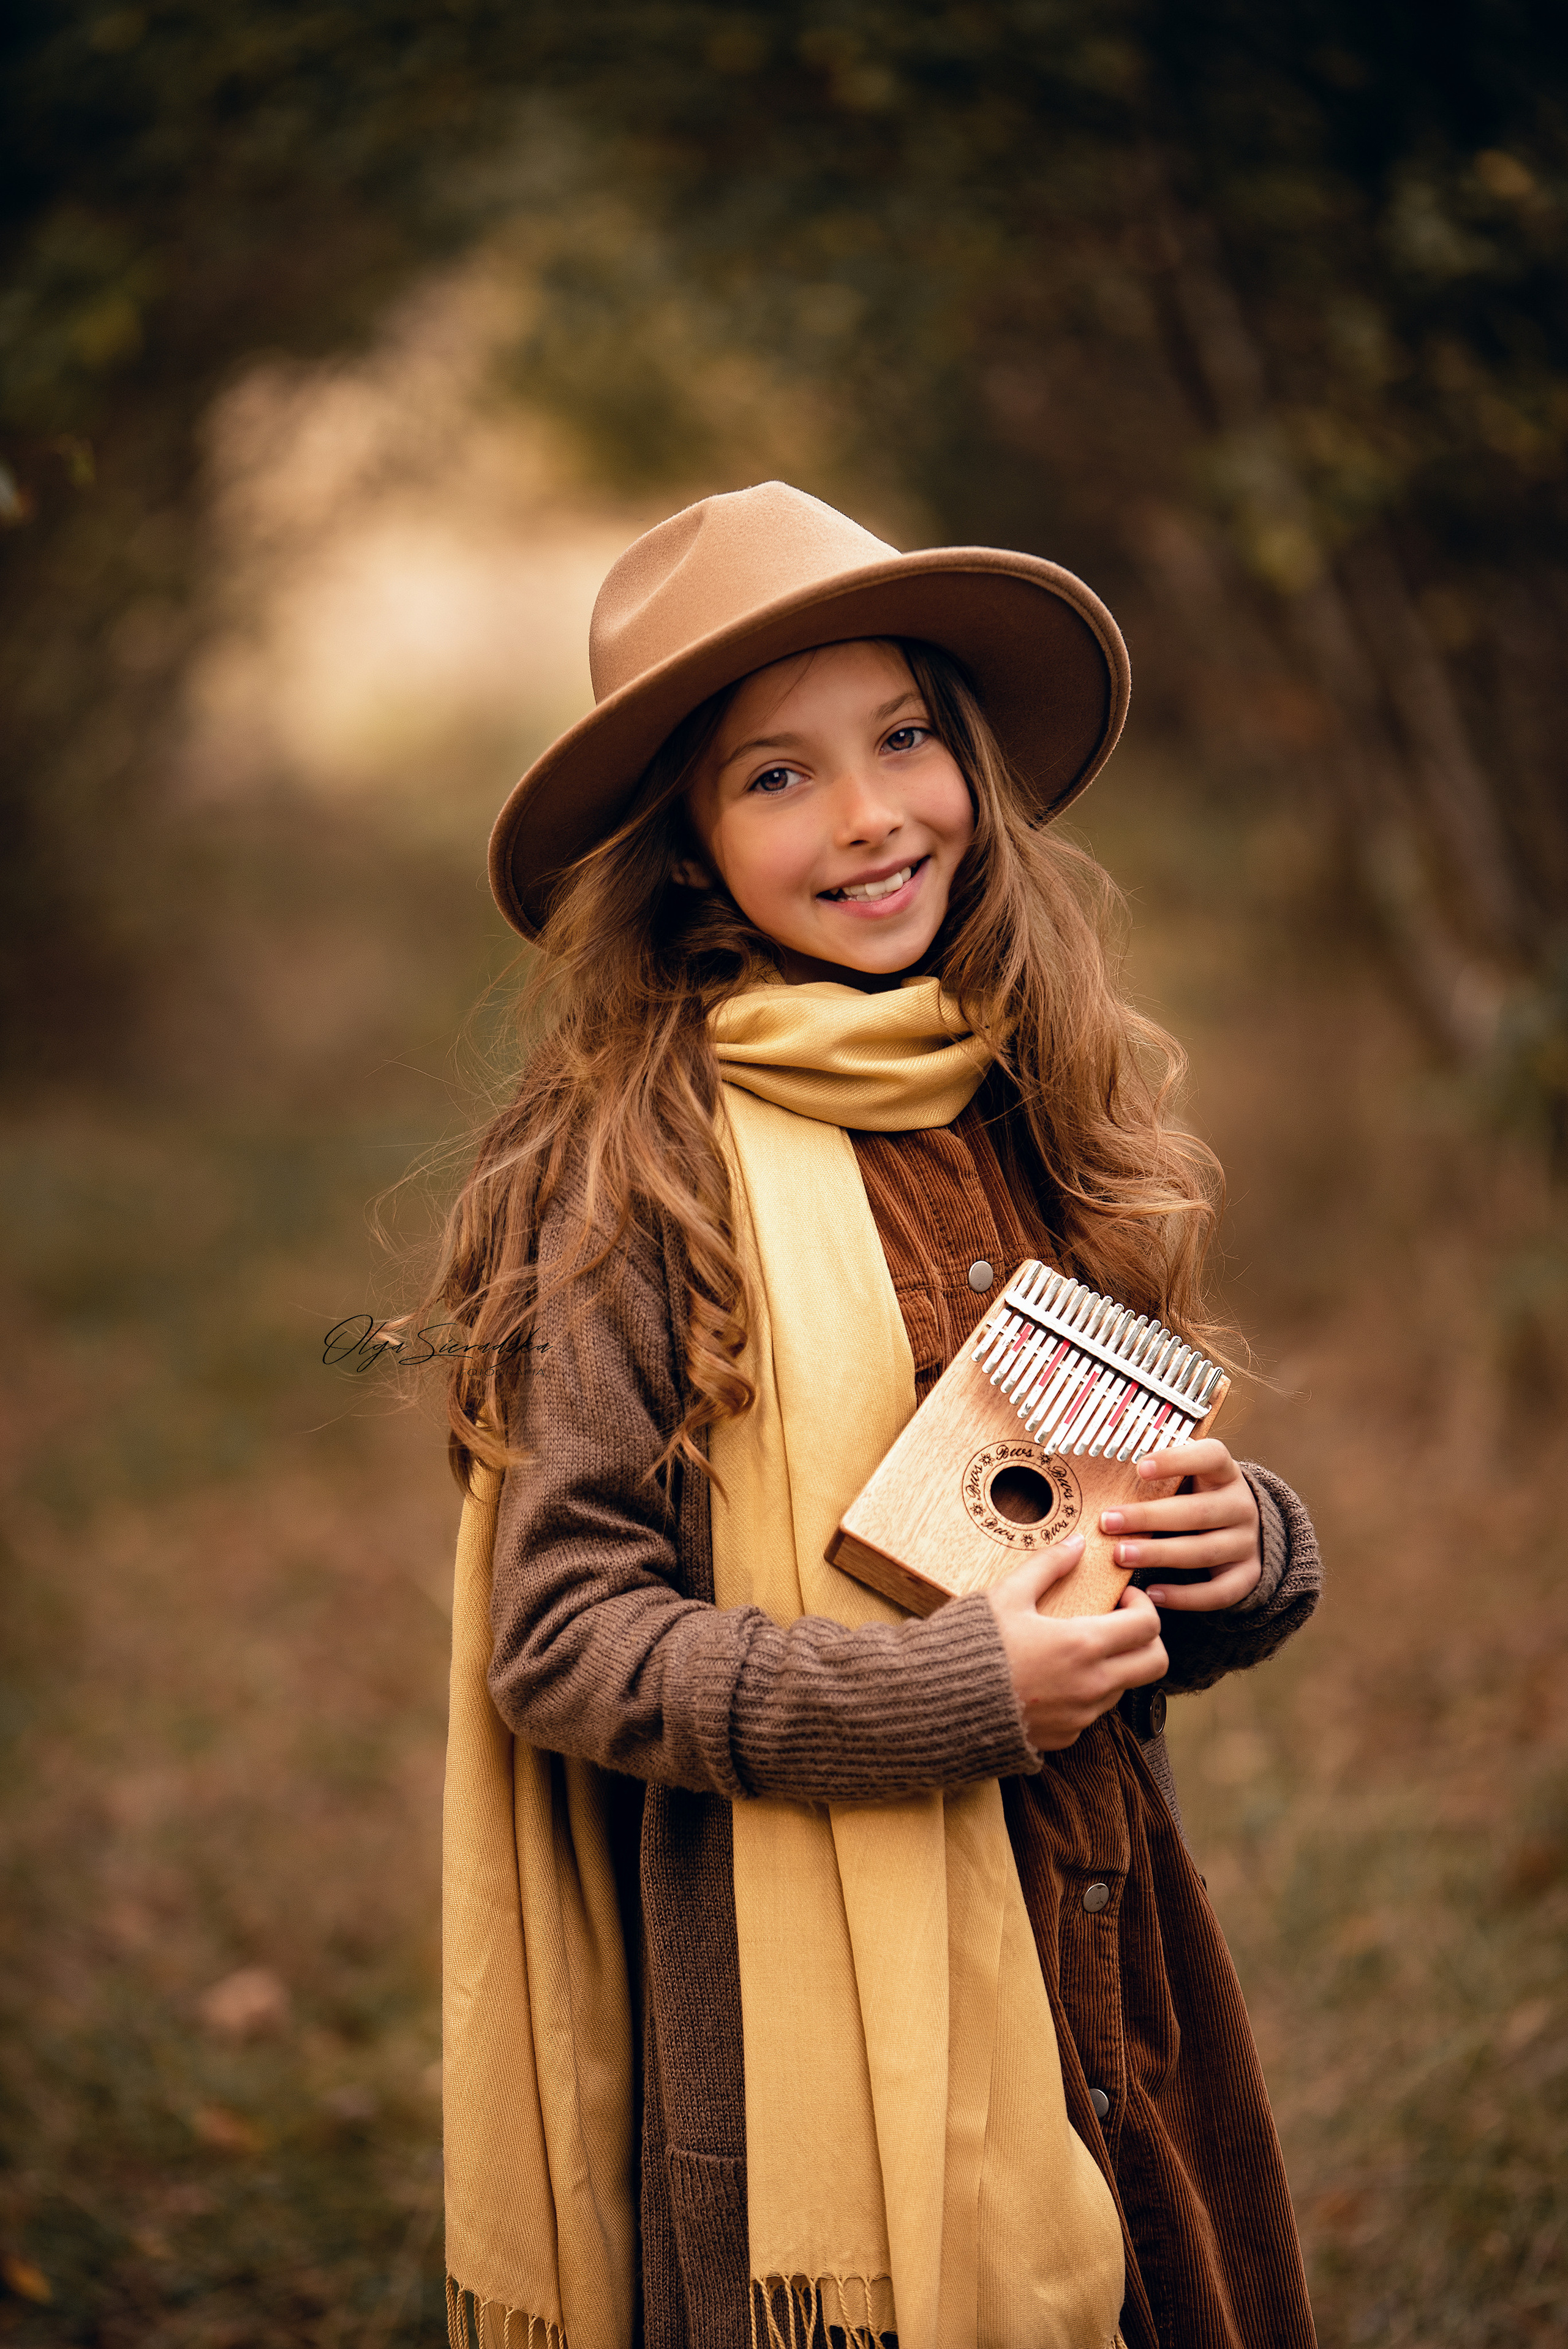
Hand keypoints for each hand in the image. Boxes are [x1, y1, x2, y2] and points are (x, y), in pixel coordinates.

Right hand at [987, 1536, 1167, 1751]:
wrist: (938, 1705)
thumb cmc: (971, 1646)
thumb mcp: (1006, 1595)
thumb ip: (1047, 1566)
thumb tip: (1076, 1544)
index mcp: (1082, 1645)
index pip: (1149, 1626)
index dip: (1142, 1605)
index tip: (1120, 1598)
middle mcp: (1091, 1685)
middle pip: (1155, 1664)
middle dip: (1146, 1639)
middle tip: (1118, 1623)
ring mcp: (1080, 1716)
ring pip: (1124, 1687)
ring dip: (1115, 1665)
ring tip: (1076, 1648)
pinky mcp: (1065, 1737)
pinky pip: (1092, 1711)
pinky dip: (1085, 1691)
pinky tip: (1053, 1676)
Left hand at [1099, 1438, 1260, 1611]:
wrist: (1240, 1529)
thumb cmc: (1194, 1498)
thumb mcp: (1186, 1479)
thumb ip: (1157, 1478)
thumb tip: (1100, 1477)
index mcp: (1224, 1473)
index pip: (1211, 1457)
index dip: (1177, 1461)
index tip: (1139, 1469)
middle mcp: (1241, 1506)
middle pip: (1198, 1512)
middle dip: (1149, 1517)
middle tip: (1107, 1521)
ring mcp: (1247, 1542)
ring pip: (1205, 1551)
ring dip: (1159, 1554)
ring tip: (1120, 1555)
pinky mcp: (1247, 1575)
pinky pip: (1219, 1592)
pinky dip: (1185, 1597)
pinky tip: (1152, 1594)